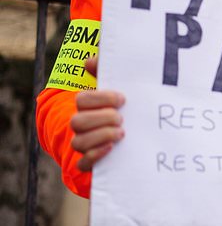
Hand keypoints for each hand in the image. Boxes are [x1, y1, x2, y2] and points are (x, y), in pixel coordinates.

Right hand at [70, 55, 125, 171]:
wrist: (139, 135)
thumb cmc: (126, 106)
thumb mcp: (122, 87)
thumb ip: (107, 70)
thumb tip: (90, 61)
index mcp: (88, 105)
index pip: (82, 99)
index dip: (101, 98)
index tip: (122, 99)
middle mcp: (82, 125)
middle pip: (77, 122)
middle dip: (101, 119)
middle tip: (121, 118)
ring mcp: (85, 144)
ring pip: (78, 143)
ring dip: (101, 136)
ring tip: (121, 133)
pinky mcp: (91, 162)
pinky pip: (83, 164)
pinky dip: (95, 156)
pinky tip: (112, 148)